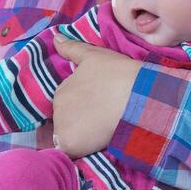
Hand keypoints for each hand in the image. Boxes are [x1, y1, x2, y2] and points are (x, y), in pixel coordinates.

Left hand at [51, 35, 142, 157]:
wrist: (135, 96)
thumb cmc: (118, 74)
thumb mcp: (94, 56)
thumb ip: (72, 48)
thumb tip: (55, 37)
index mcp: (61, 89)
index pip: (67, 104)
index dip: (83, 107)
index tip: (99, 108)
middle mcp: (57, 108)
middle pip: (66, 121)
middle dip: (79, 122)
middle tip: (102, 120)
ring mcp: (61, 127)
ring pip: (68, 137)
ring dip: (80, 137)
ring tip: (102, 133)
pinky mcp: (69, 144)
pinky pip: (69, 152)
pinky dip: (79, 150)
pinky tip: (94, 146)